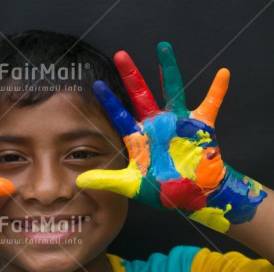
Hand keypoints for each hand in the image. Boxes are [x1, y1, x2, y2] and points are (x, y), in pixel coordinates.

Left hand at [76, 42, 265, 232]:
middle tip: (120, 55)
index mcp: (139, 137)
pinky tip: (223, 72)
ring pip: (171, 90)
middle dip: (131, 76)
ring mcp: (178, 123)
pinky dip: (217, 90)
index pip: (120, 115)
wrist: (192, 194)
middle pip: (140, 95)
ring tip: (163, 47)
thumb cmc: (162, 188)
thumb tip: (78, 181)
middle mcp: (156, 125)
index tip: (96, 84)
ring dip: (168, 70)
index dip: (109, 101)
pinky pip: (210, 104)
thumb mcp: (133, 186)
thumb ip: (108, 181)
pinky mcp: (200, 127)